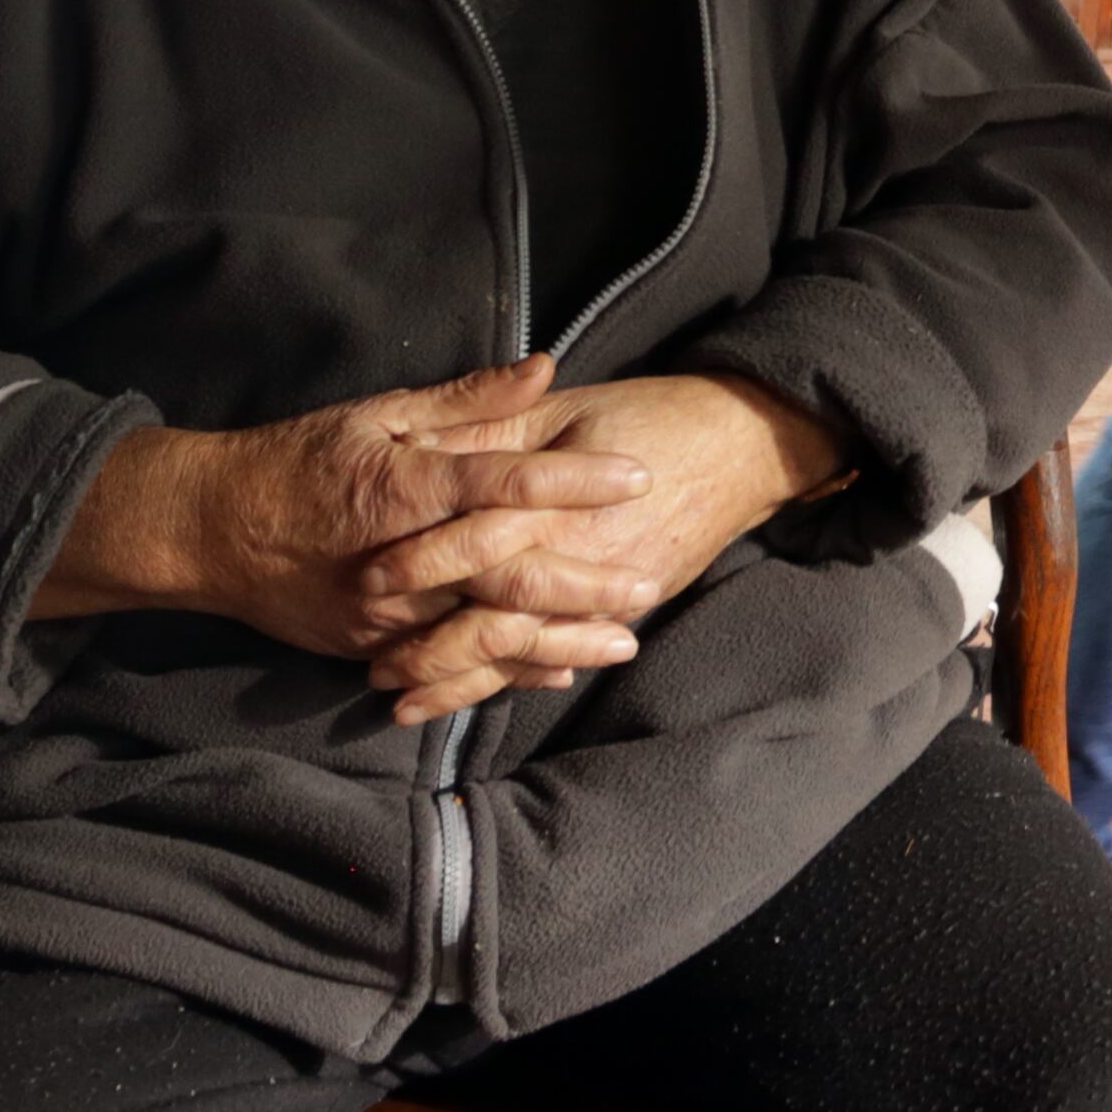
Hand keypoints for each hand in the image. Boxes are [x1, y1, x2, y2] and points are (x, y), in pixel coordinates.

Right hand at [33, 356, 651, 676]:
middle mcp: (403, 558)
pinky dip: (506, 671)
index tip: (638, 476)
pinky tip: (555, 672)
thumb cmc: (298, 461)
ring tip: (624, 643)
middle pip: (510, 577)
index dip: (576, 478)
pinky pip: (450, 667)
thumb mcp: (377, 414)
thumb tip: (543, 369)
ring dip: (561, 642)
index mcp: (405, 486)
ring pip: (487, 636)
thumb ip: (466, 400)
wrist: (208, 533)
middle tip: (653, 584)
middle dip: (588, 584)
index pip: (506, 482)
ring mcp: (386, 615)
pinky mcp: (372, 648)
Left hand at [357, 372, 849, 725]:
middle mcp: (585, 556)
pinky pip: (563, 654)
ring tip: (403, 702)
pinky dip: (516, 681)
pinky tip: (474, 697)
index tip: (367, 580)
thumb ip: (494, 425)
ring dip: (462, 680)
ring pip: (524, 651)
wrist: (743, 444)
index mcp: (560, 500)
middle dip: (431, 647)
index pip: (478, 535)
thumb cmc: (650, 414)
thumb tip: (424, 441)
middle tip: (375, 670)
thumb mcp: (565, 410)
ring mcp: (612, 591)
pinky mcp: (629, 609)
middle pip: (495, 613)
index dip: (421, 559)